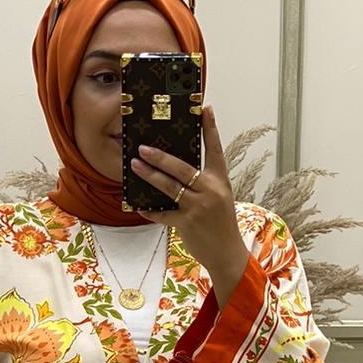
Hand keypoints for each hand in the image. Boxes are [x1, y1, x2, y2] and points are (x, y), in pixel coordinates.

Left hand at [130, 102, 247, 281]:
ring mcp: (198, 207)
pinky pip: (163, 214)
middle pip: (183, 168)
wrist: (227, 254)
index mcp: (220, 181)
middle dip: (160, 157)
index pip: (215, 149)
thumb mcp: (219, 198)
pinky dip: (150, 210)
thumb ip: (203, 182)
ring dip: (150, 176)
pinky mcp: (187, 224)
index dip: (210, 128)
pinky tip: (139, 205)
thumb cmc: (221, 224)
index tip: (204, 108)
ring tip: (135, 166)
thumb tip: (176, 169)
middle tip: (143, 147)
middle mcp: (210, 191)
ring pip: (170, 187)